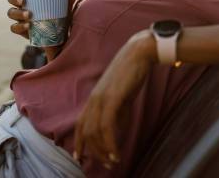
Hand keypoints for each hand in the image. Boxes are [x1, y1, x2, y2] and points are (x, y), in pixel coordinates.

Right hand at [6, 0, 76, 59]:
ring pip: (11, 13)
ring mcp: (21, 19)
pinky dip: (19, 26)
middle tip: (23, 0)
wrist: (60, 41)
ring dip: (18, 12)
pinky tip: (28, 26)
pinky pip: (14, 28)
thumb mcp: (65, 10)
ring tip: (29, 15)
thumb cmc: (61, 20)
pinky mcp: (22, 31)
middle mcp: (24, 6)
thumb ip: (68, 1)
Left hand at [73, 29, 156, 168]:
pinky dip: (110, 143)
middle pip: (87, 132)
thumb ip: (117, 112)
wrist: (139, 53)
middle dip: (94, 152)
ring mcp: (101, 99)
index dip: (79, 142)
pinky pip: (106, 127)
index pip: (81, 124)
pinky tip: (117, 153)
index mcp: (94, 98)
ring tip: (113, 162)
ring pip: (95, 133)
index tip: (79, 158)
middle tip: (106, 164)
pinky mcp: (112, 99)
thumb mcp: (122, 96)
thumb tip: (115, 130)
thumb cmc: (132, 73)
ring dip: (103, 151)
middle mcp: (94, 100)